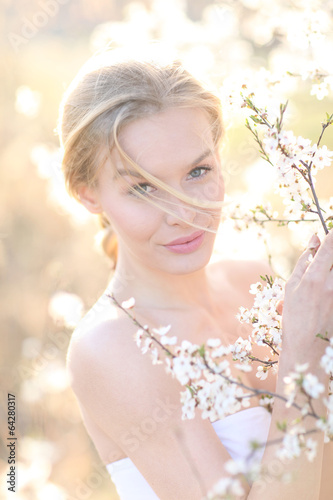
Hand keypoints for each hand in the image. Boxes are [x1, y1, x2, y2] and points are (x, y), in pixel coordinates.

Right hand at [281, 230, 332, 362]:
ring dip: (331, 270)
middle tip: (324, 266)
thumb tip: (315, 237)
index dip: (332, 234)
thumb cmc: (294, 316)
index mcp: (314, 278)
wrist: (307, 348)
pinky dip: (331, 283)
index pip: (330, 246)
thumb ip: (304, 260)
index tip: (332, 229)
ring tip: (322, 282)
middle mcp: (331, 285)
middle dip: (332, 255)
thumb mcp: (291, 286)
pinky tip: (324, 292)